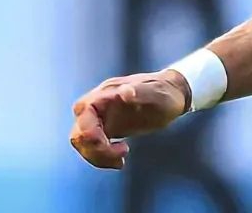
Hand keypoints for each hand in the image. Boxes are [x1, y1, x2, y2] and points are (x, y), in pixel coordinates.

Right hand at [69, 70, 190, 169]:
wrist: (173, 95)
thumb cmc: (165, 92)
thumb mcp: (156, 93)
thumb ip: (139, 92)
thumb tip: (125, 92)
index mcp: (106, 93)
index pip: (83, 113)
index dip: (90, 133)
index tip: (112, 144)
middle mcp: (98, 105)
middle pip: (79, 132)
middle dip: (94, 149)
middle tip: (122, 154)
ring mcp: (100, 117)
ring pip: (82, 142)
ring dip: (98, 156)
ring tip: (122, 159)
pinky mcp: (105, 128)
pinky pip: (92, 146)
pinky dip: (102, 156)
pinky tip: (120, 159)